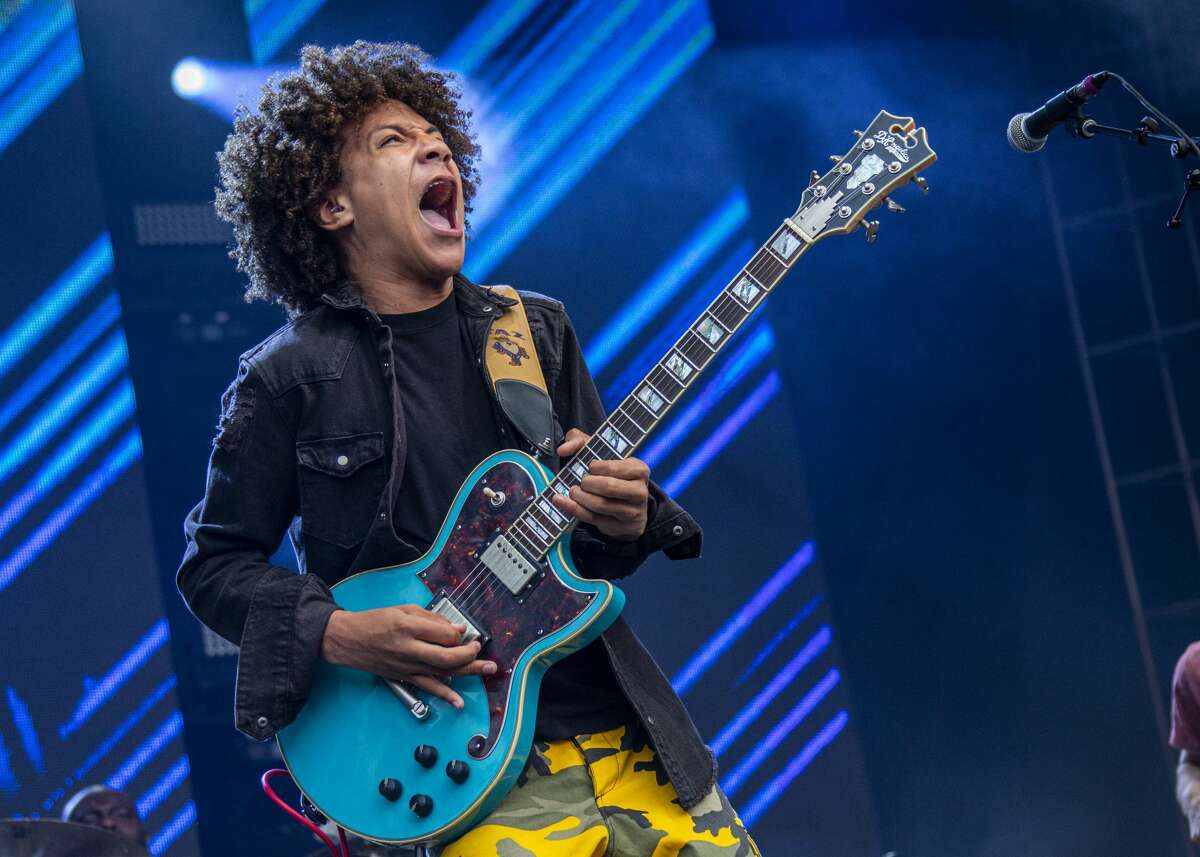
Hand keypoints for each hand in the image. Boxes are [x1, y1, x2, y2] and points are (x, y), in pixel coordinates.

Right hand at [320, 604, 496, 708]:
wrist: (348, 639)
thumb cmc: (375, 621)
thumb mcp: (403, 609)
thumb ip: (431, 618)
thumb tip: (456, 628)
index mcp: (408, 626)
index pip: (444, 634)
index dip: (459, 633)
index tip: (465, 631)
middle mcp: (408, 648)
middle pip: (447, 656)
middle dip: (470, 655)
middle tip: (482, 651)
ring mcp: (406, 666)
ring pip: (442, 672)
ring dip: (468, 672)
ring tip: (488, 670)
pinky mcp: (404, 676)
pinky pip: (427, 687)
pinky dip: (445, 694)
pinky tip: (459, 701)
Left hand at [551, 428, 649, 541]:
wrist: (629, 507)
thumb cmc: (612, 475)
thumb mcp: (602, 453)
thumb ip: (580, 441)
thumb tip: (563, 449)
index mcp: (639, 469)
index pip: (613, 467)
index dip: (595, 468)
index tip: (590, 468)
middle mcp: (640, 491)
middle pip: (608, 487)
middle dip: (587, 483)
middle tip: (581, 482)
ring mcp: (632, 511)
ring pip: (600, 505)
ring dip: (580, 497)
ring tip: (573, 491)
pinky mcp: (620, 526)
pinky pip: (593, 519)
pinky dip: (574, 509)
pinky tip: (561, 501)